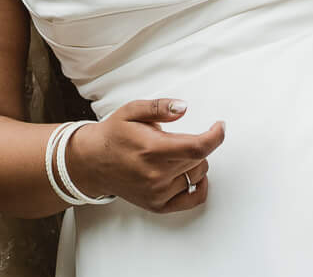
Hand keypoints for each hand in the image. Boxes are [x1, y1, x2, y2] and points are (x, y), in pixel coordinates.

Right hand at [66, 98, 223, 213]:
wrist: (93, 163)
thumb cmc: (113, 136)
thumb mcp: (132, 111)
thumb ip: (159, 107)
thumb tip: (183, 107)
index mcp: (152, 149)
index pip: (198, 146)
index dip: (215, 136)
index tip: (219, 126)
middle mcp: (156, 174)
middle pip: (199, 158)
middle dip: (197, 143)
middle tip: (177, 137)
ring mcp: (158, 192)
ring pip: (198, 175)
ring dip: (195, 162)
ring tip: (175, 153)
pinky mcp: (158, 204)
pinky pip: (193, 199)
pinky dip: (199, 185)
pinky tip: (192, 174)